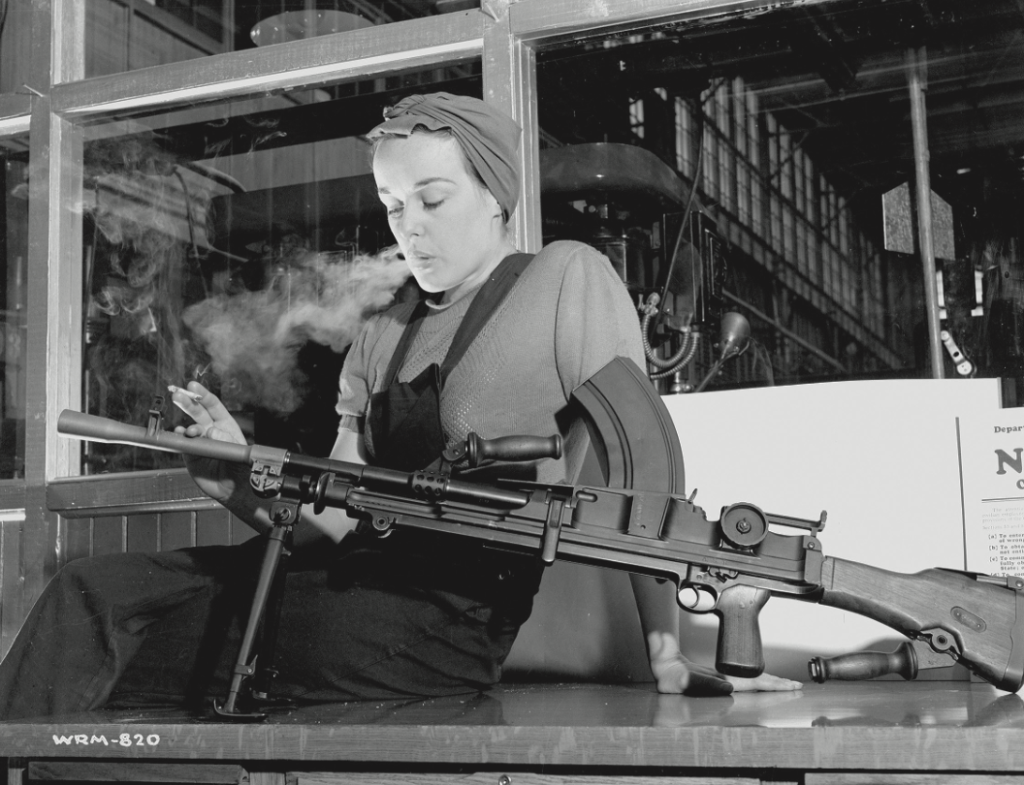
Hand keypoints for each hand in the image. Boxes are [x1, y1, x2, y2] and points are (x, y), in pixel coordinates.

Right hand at [168, 382, 248, 503]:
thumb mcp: (238, 453)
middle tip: (178, 395)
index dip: (203, 395)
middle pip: (197, 412)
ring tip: (190, 431)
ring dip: (186, 425)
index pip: (213, 405)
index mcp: (225, 425)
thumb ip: (226, 441)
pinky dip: (179, 438)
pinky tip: (180, 436)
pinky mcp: (190, 454)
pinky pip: (183, 443)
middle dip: (188, 402)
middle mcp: (211, 430)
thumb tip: (211, 431)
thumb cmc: (241, 469)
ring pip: (189, 427)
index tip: (193, 386)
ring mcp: (199, 441)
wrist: (233, 490)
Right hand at [647, 632, 801, 695]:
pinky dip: (758, 679)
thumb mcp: (681, 677)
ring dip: (771, 683)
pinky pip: (744, 678)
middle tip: (797, 686)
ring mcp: (723, 681)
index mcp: (719, 684)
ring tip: (788, 685)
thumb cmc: (669, 676)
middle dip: (777, 686)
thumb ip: (703, 682)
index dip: (770, 685)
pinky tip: (765, 680)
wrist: (661, 668)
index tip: (787, 686)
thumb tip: (728, 686)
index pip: (751, 684)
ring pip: (752, 682)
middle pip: (757, 685)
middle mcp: (725, 684)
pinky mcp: (719, 676)